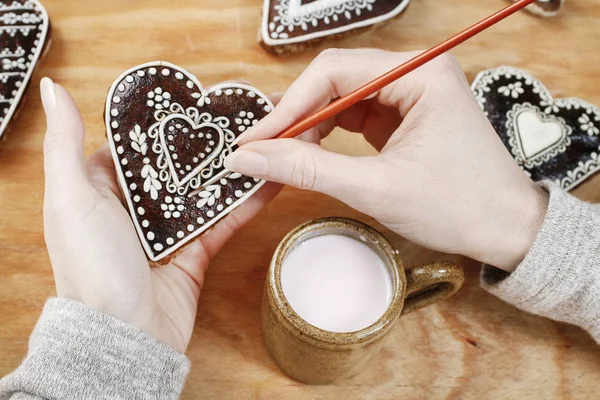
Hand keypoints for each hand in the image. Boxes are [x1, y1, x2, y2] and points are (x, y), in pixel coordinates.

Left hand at [40, 78, 280, 352]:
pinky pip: (223, 220)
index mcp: (101, 190)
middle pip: (174, 165)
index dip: (158, 119)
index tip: (188, 95)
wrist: (126, 335)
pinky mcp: (196, 252)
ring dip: (231, 167)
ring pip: (203, 189)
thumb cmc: (91, 266)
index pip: (133, 144)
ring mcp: (167, 231)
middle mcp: (135, 208)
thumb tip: (54, 88)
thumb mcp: (71, 198)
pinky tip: (272, 178)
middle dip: (202, 141)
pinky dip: (246, 201)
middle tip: (236, 112)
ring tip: (262, 138)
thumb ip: (64, 143)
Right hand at [224, 49, 548, 271]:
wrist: (505, 231)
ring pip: (339, 99)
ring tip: (280, 159)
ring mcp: (408, 93)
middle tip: (260, 153)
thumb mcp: (376, 188)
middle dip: (295, 118)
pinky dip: (327, 137)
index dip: (287, 107)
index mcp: (419, 73)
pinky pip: (352, 117)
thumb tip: (248, 157)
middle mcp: (414, 72)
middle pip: (333, 81)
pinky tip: (309, 157)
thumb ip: (308, 169)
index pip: (333, 72)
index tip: (254, 141)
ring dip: (308, 129)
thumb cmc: (458, 207)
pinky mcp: (403, 116)